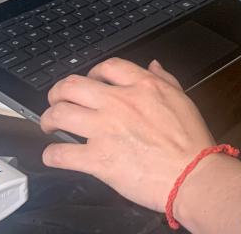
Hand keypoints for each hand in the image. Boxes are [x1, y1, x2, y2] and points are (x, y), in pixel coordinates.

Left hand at [40, 58, 217, 212]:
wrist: (191, 174)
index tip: (90, 81)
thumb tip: (153, 65)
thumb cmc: (191, 142)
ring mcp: (105, 130)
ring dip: (48, 119)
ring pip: (59, 114)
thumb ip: (165, 79)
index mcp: (143, 87)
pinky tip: (54, 154)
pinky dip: (52, 154)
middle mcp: (120, 103)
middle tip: (57, 100)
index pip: (107, 67)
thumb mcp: (182, 99)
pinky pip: (61, 153)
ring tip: (49, 125)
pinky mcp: (97, 159)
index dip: (93, 72)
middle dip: (58, 92)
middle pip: (72, 85)